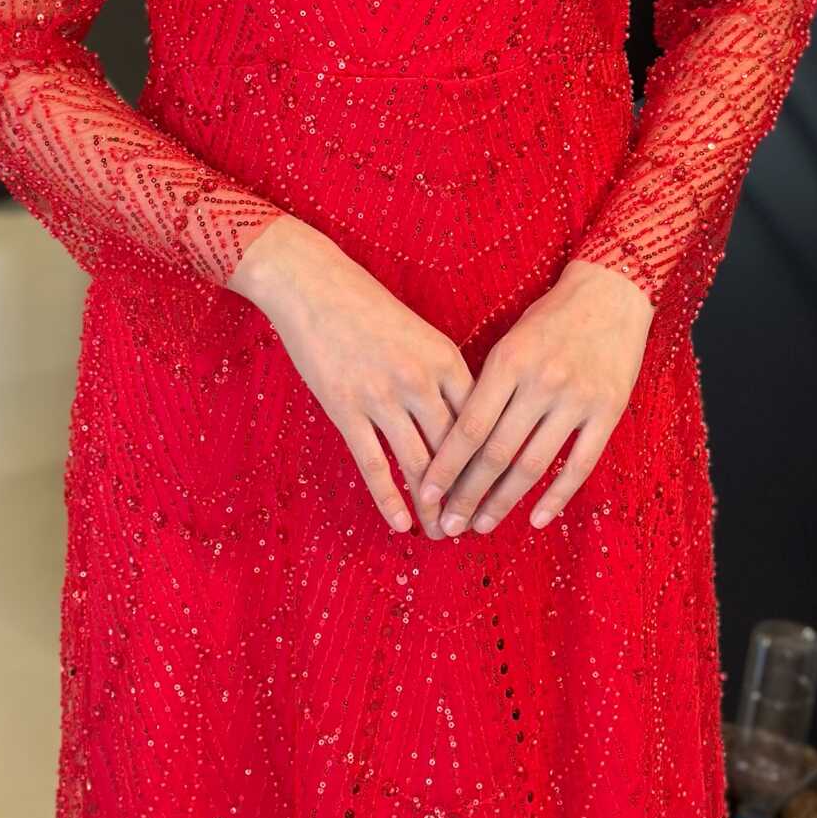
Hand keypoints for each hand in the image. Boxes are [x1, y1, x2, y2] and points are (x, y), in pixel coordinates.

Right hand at [231, 215, 475, 538]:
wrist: (313, 283)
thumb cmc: (368, 307)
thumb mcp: (419, 334)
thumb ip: (442, 375)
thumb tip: (465, 421)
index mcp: (445, 359)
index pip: (482, 423)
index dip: (494, 463)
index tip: (504, 491)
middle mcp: (420, 380)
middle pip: (455, 451)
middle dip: (468, 495)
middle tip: (476, 526)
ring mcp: (382, 396)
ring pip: (418, 465)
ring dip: (434, 506)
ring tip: (444, 533)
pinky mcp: (346, 408)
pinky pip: (373, 463)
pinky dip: (390, 497)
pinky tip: (401, 523)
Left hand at [416, 257, 654, 537]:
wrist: (611, 293)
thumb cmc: (550, 318)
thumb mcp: (510, 341)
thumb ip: (487, 386)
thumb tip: (455, 441)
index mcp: (509, 361)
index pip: (469, 426)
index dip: (445, 465)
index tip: (426, 494)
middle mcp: (540, 382)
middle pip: (496, 452)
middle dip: (467, 494)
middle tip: (447, 526)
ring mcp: (577, 399)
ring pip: (533, 464)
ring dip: (503, 502)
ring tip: (481, 525)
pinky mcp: (608, 412)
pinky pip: (579, 465)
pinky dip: (557, 496)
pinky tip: (537, 520)